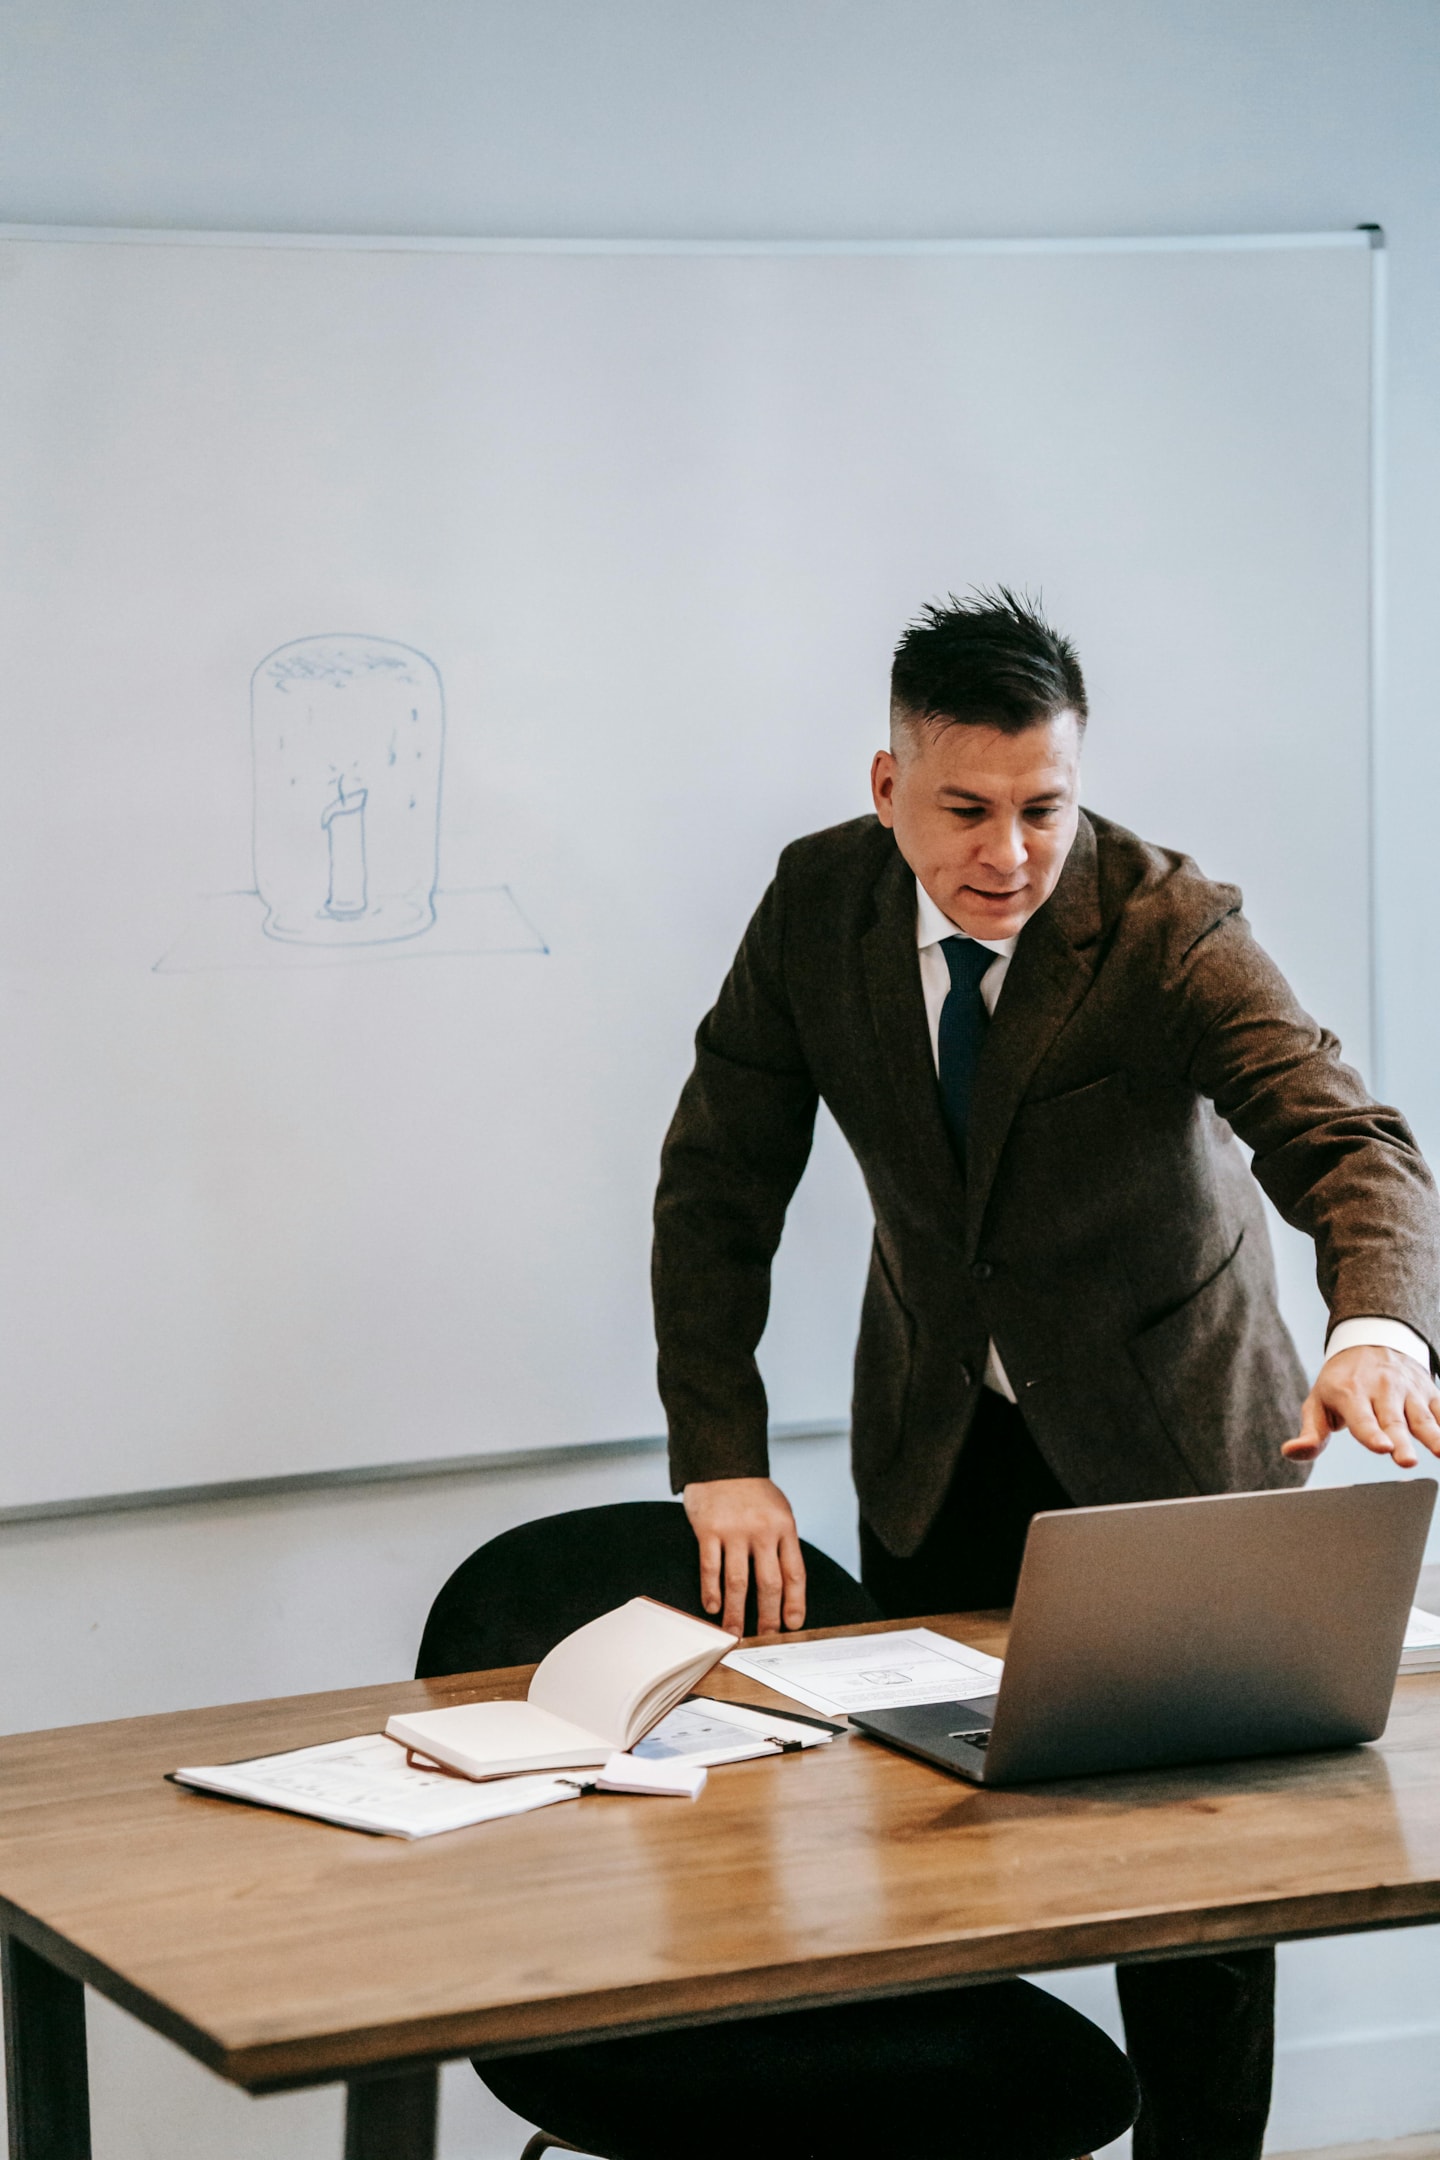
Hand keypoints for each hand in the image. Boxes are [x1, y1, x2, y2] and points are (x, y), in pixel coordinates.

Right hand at [682, 1476, 806, 1635]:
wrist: (722, 1461)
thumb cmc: (752, 1491)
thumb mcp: (778, 1511)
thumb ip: (782, 1543)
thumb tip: (785, 1587)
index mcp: (784, 1527)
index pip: (794, 1573)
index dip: (795, 1603)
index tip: (794, 1625)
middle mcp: (762, 1531)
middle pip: (768, 1583)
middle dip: (768, 1617)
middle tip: (765, 1638)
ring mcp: (734, 1531)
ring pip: (738, 1582)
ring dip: (736, 1613)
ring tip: (734, 1633)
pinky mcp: (708, 1530)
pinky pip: (710, 1567)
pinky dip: (711, 1591)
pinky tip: (712, 1607)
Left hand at [1283, 1345, 1439, 1469]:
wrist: (1370, 1340)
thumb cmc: (1340, 1382)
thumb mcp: (1318, 1402)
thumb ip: (1310, 1433)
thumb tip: (1290, 1453)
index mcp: (1350, 1392)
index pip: (1362, 1418)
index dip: (1371, 1434)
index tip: (1382, 1448)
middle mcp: (1381, 1388)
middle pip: (1393, 1420)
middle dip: (1400, 1441)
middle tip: (1406, 1461)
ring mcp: (1408, 1389)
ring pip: (1422, 1416)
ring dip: (1433, 1435)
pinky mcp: (1428, 1391)